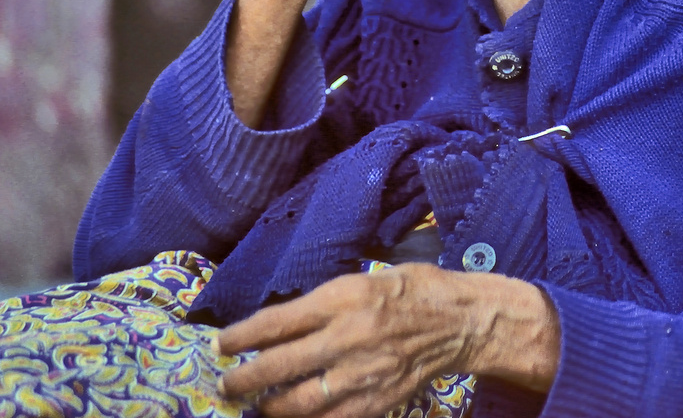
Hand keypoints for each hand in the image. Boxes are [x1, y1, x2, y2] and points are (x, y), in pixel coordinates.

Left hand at [216, 264, 560, 417]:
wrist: (460, 322)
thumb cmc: (412, 291)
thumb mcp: (365, 279)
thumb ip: (324, 303)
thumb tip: (280, 323)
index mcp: (344, 298)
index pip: (277, 322)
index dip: (242, 337)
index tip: (221, 345)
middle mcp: (348, 337)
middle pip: (279, 366)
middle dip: (244, 380)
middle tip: (228, 386)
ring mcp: (362, 374)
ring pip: (299, 403)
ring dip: (269, 408)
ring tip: (256, 408)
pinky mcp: (377, 401)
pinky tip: (294, 417)